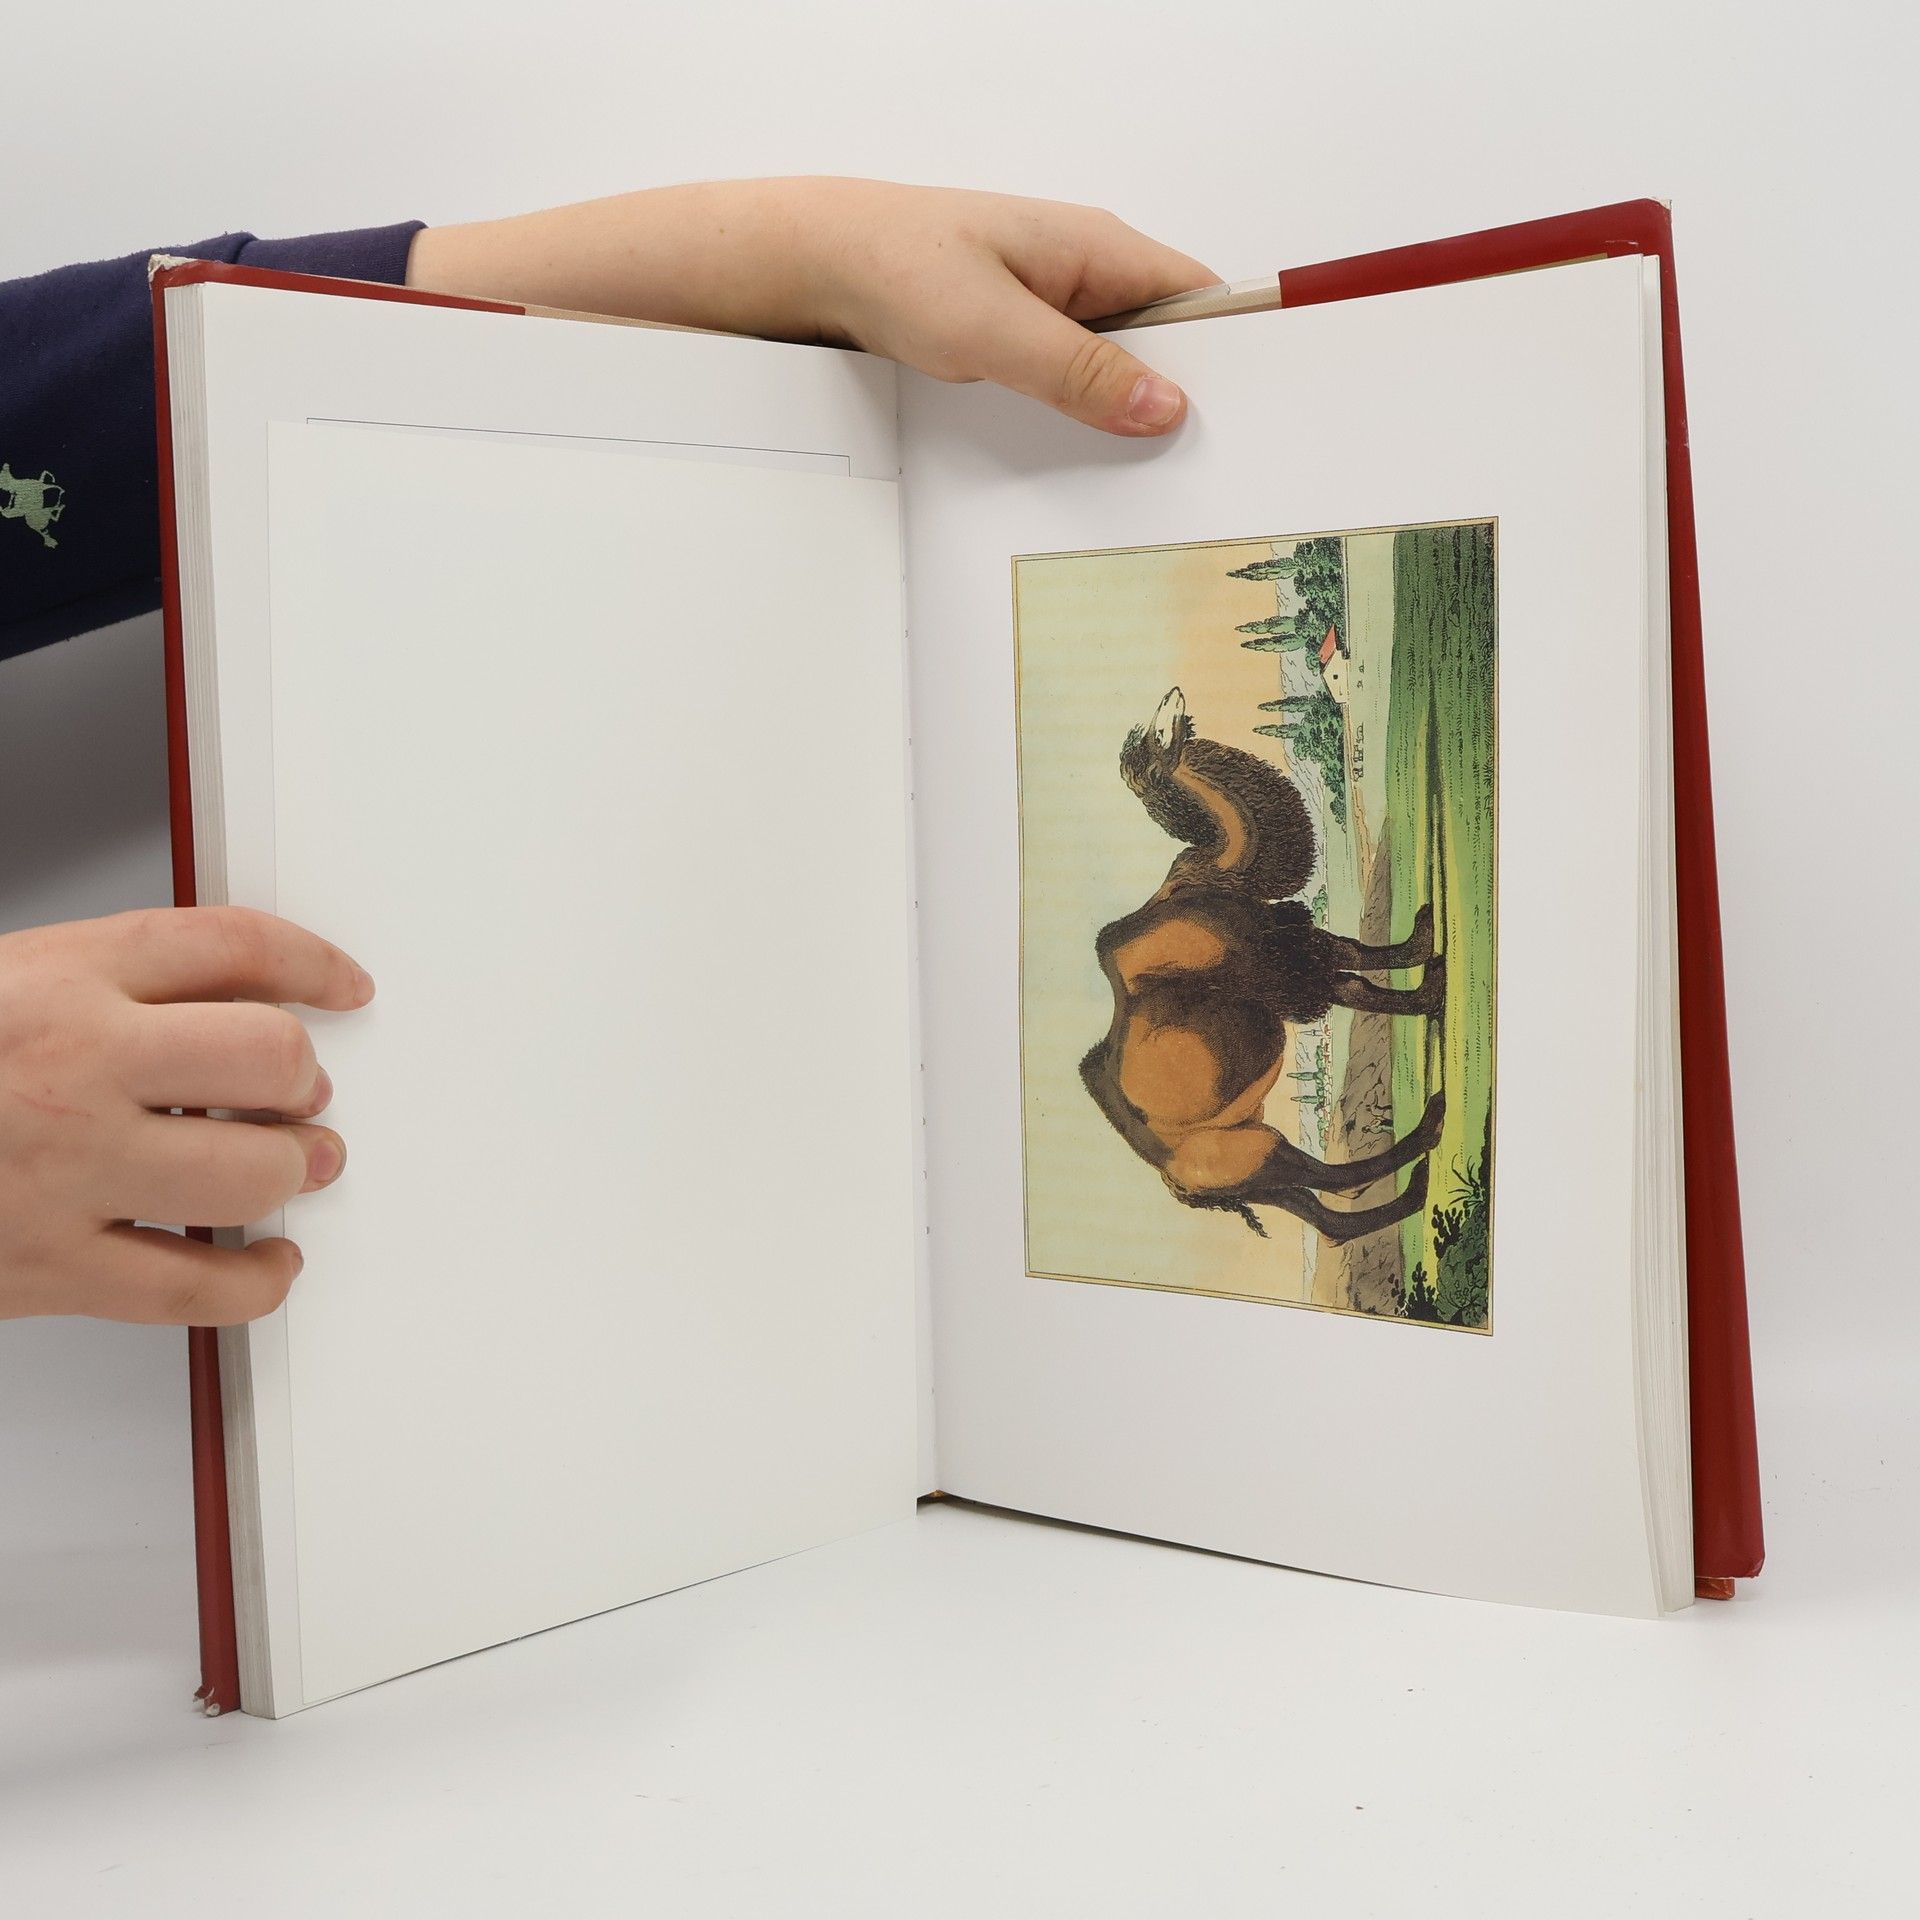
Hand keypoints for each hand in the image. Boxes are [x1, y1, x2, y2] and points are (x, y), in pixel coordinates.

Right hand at [0, 907, 372, 1324]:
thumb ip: (105, 983)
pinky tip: (269, 1264)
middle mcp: (73, 1066)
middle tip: (307, 1093)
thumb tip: (235, 992)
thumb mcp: (0, 983)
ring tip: (298, 1166)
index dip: (311, 961)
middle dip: (307, 1077)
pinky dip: (255, 1282)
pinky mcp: (46, 1267)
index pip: (231, 944)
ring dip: (296, 1170)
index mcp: (56, 978)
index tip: (344, 984)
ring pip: (249, 1171)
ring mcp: (64, 1170)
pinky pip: (194, 1288)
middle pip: (270, 1055)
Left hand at [406, 177, 1218, 436]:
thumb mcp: (993, 331)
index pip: (1202, 302)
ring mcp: (1049, 309)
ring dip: (1120, 422)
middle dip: (1178, 406)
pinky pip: (1068, 385)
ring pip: (1113, 373)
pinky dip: (1076, 422)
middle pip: (1164, 346)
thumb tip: (1165, 406)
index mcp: (1097, 250)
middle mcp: (1083, 275)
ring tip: (1142, 485)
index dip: (1233, 362)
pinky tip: (1076, 467)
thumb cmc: (893, 268)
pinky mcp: (1015, 340)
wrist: (809, 265)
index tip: (1253, 422)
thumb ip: (1080, 372)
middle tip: (1198, 476)